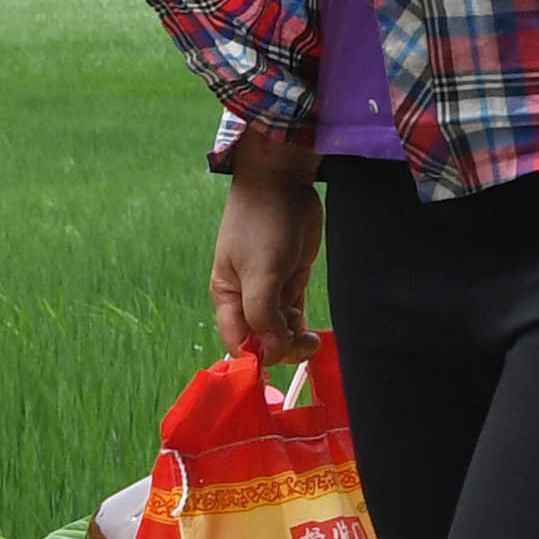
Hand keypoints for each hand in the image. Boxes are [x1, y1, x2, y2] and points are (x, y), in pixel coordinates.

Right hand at [212, 159, 321, 363]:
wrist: (281, 182)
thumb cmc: (262, 224)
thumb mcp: (260, 272)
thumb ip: (262, 314)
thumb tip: (271, 351)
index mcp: (227, 297)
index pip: (238, 342)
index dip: (258, 356)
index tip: (280, 356)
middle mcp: (246, 297)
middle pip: (262, 339)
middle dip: (282, 348)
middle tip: (304, 343)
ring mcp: (269, 288)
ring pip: (280, 330)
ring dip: (295, 339)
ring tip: (310, 335)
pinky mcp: (290, 279)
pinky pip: (294, 314)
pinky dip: (301, 326)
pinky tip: (311, 330)